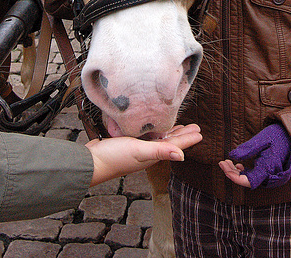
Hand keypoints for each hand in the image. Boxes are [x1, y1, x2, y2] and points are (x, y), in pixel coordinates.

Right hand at [86, 123, 201, 185]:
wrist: (90, 162)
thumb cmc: (114, 158)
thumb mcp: (139, 151)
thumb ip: (160, 151)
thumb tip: (182, 156)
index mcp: (152, 155)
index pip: (175, 146)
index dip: (188, 139)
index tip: (200, 132)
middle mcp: (147, 152)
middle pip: (169, 142)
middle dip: (182, 135)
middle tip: (195, 127)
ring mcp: (137, 148)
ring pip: (158, 139)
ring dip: (170, 133)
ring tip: (179, 127)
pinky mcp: (127, 143)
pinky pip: (146, 136)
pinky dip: (153, 131)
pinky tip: (152, 126)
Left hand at [219, 123, 290, 188]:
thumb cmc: (278, 136)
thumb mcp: (261, 139)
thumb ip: (247, 149)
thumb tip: (231, 156)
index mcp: (268, 169)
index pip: (248, 181)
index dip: (234, 177)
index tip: (224, 168)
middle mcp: (269, 175)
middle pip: (247, 181)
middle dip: (232, 173)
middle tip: (222, 162)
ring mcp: (268, 174)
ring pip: (249, 178)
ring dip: (237, 172)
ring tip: (226, 162)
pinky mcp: (267, 171)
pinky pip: (254, 176)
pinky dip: (244, 171)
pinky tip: (238, 165)